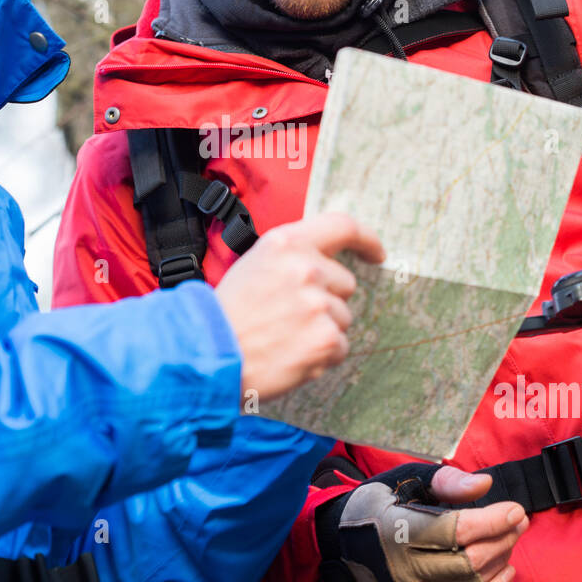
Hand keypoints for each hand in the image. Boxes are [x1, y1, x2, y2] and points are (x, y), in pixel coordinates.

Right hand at [215, 211, 384, 403]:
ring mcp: (318, 305)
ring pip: (342, 317)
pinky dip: (320, 356)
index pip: (343, 226)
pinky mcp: (325, 339)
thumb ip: (290, 258)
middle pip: (345, 283)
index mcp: (286, 243)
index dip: (367, 239)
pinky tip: (290, 355)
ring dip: (321, 329)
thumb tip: (326, 263)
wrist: (205, 355)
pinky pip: (340, 347)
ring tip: (284, 337)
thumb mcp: (253, 264)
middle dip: (326, 300)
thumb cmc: (227, 313)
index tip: (377, 254)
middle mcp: (306, 269)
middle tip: (288, 315)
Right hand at [319, 463, 527, 581]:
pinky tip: (506, 571)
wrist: (341, 546)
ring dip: (500, 561)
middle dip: (502, 539)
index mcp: (396, 529)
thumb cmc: (378, 505)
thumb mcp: (404, 480)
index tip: (515, 508)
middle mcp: (404, 567)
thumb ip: (445, 481)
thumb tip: (485, 485)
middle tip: (520, 520)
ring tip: (512, 538)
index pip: (455, 531)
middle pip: (469, 560)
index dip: (492, 521)